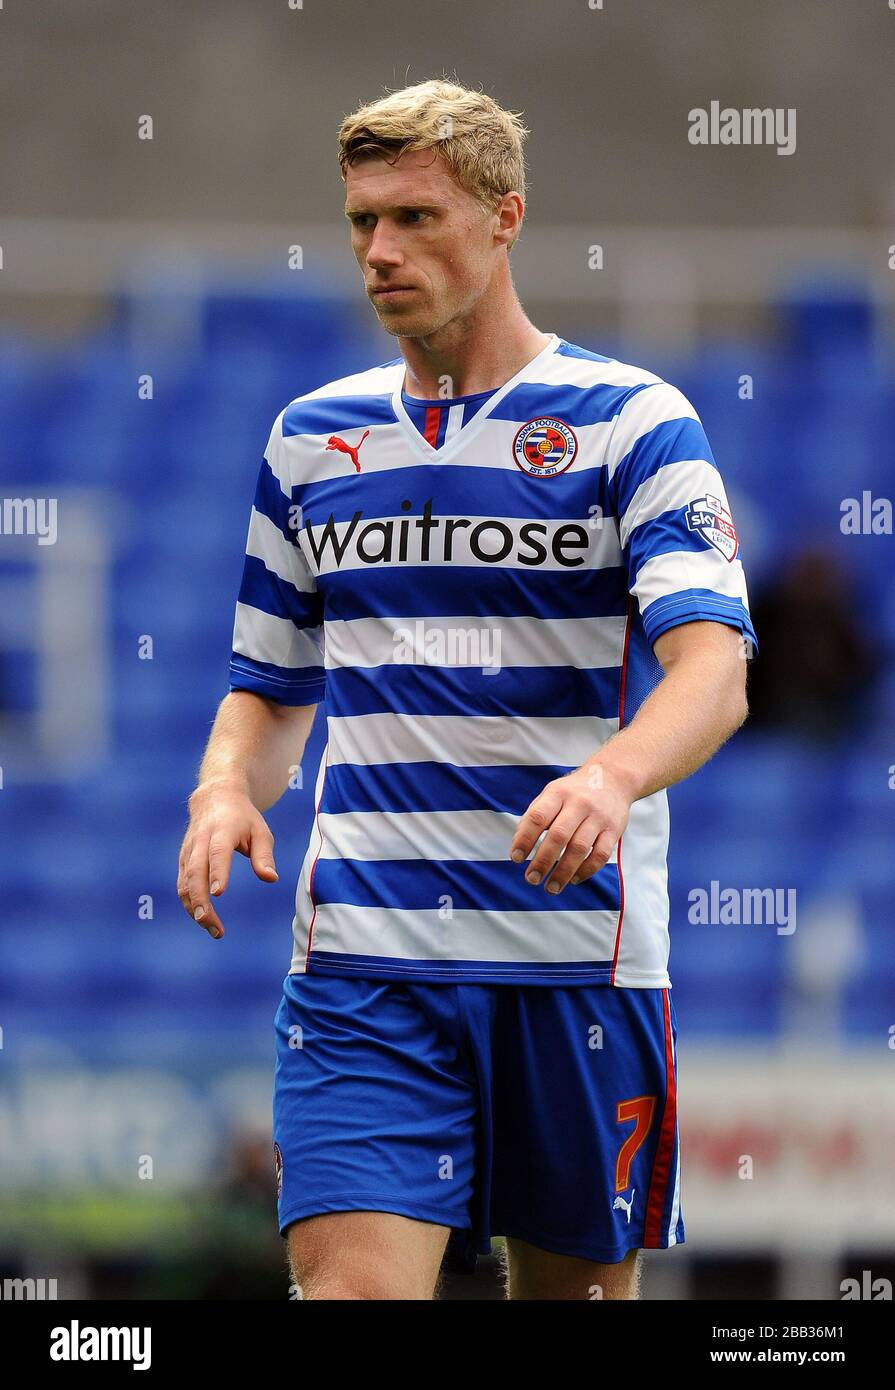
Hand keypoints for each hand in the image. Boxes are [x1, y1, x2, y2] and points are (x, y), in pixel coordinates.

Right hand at [177, 780, 277, 937]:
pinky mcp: (183, 860)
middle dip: (200, 899)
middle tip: (210, 923)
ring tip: (213, 929)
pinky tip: (203, 919)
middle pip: (195, 871)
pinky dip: (189, 903)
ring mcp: (189, 850)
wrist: (214, 799)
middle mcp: (201, 840)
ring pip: (185, 882)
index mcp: (222, 830)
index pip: (217, 852)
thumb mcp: (261, 831)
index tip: (218, 892)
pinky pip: (182, 884)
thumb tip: (271, 878)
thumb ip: (264, 855)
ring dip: (194, 907)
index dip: (217, 872)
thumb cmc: (243, 819)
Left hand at [508, 761, 631, 893]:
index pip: (538, 817)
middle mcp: (579, 803)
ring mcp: (598, 817)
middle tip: (531, 879)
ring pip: (580, 848)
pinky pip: (601, 855)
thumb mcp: (552, 793)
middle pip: (559, 836)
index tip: (515, 858)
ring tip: (551, 888)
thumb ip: (535, 815)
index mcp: (558, 793)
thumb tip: (518, 844)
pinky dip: (586, 870)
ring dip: (564, 872)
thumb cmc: (574, 791)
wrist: (613, 778)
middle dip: (543, 861)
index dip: (524, 839)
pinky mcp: (614, 830)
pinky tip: (574, 879)